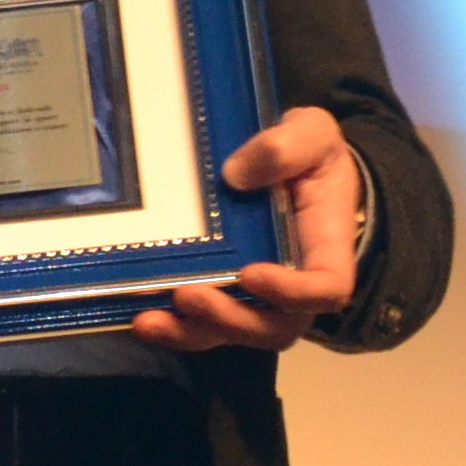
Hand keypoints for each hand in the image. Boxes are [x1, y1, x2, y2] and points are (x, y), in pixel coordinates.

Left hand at [127, 108, 366, 355]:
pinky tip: (139, 319)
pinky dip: (171, 325)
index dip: (293, 294)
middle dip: (229, 320)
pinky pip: (200, 323)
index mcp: (325, 249)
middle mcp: (293, 286)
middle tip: (187, 296)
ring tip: (149, 320)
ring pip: (229, 332)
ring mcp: (255, 295)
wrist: (292, 162)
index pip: (325, 289)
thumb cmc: (310, 154)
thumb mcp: (312, 133)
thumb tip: (237, 175)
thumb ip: (288, 147)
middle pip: (272, 327)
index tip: (252, 274)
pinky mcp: (222, 293)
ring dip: (189, 332)